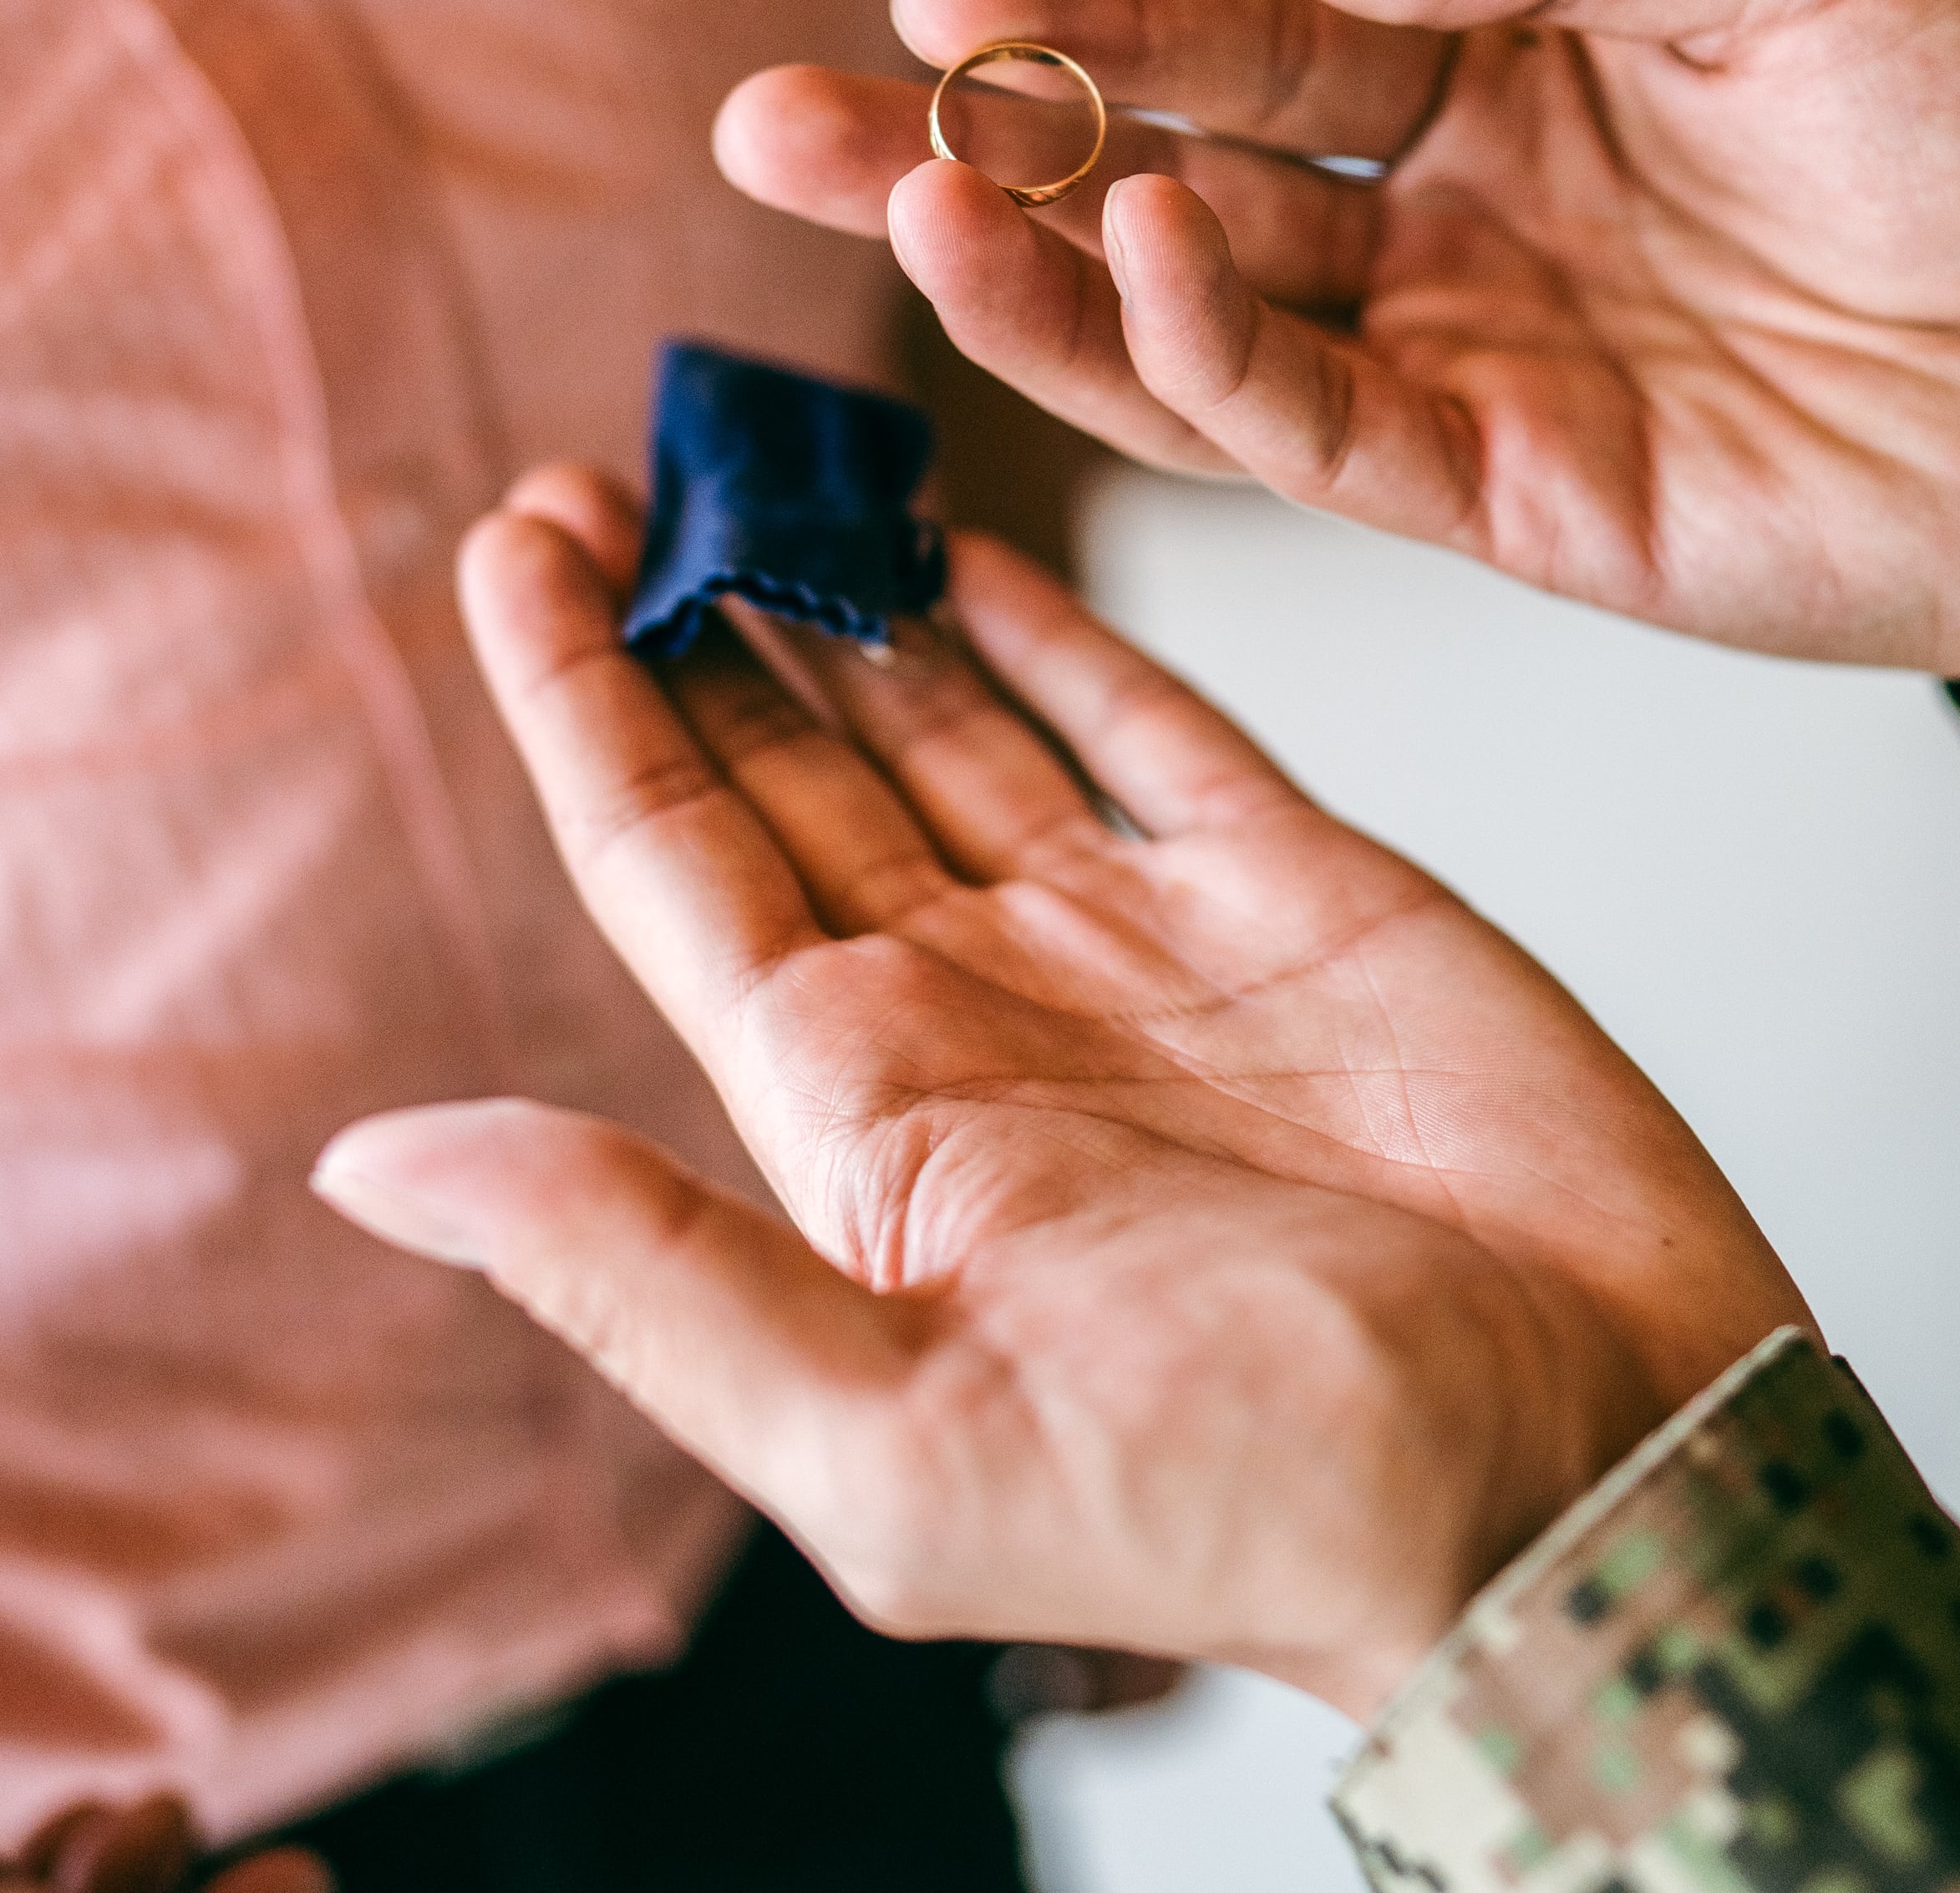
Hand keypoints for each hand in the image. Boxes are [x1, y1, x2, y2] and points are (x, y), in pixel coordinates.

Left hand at [311, 471, 1808, 1719]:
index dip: (580, 702)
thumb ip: (640, 1273)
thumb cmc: (1260, 1508)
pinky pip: (1145, 719)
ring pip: (953, 721)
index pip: (670, 869)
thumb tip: (373, 1157)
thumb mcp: (897, 1443)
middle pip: (790, 772)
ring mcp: (1141, 946)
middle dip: (691, 617)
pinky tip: (968, 533)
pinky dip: (1058, 621)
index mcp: (863, 1130)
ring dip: (851, 595)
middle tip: (612, 457)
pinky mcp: (1304, 892)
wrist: (1587, 1482)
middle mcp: (979, 1018)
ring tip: (754, 450)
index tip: (515, 535)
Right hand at [716, 0, 1959, 678]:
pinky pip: (1315, 434)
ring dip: (1034, 275)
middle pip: (1156, 176)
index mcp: (1497, 63)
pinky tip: (1125, 272)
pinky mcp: (1510, 501)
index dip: (1083, 13)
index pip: (1242, 32)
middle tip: (775, 121)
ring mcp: (1462, 365)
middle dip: (969, 153)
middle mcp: (1444, 216)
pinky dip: (1203, 364)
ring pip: (1191, 326)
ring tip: (893, 209)